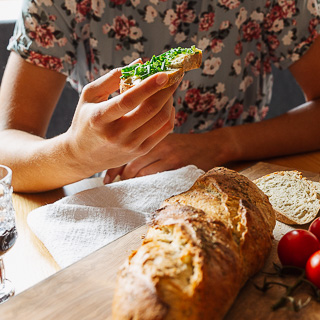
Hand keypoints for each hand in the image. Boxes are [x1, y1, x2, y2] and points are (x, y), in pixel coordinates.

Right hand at [65, 67, 177, 173]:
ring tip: (169, 87)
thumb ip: (112, 78)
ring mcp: (130, 145)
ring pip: (161, 119)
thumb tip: (140, 63)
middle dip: (166, 90)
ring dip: (169, 100)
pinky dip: (170, 114)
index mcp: (100, 117)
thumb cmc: (85, 120)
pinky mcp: (140, 151)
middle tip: (174, 75)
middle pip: (149, 110)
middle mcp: (116, 134)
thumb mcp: (90, 95)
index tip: (163, 73)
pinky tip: (167, 104)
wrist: (82, 156)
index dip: (148, 86)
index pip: (128, 100)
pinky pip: (164, 131)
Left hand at [103, 130, 229, 182]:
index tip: (106, 176)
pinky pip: (152, 176)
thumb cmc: (186, 144)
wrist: (213, 146)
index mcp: (152, 132)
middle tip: (110, 183)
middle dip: (117, 173)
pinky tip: (139, 187)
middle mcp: (157, 141)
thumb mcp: (166, 138)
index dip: (114, 163)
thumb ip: (147, 142)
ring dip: (129, 180)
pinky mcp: (175, 164)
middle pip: (128, 158)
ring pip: (138, 169)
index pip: (126, 146)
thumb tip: (121, 157)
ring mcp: (166, 153)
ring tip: (124, 186)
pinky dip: (143, 183)